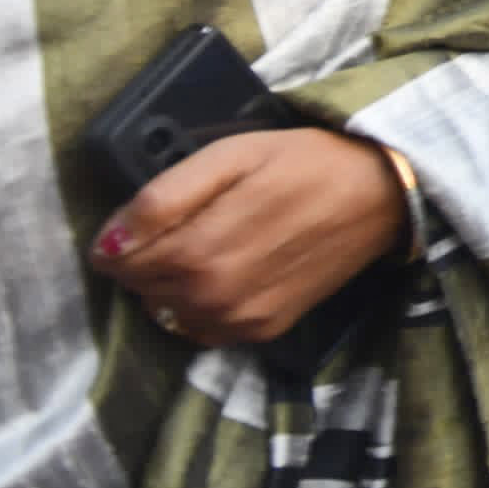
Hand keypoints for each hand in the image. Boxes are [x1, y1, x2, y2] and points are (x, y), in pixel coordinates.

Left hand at [94, 127, 407, 345]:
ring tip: (211, 243)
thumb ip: (162, 199)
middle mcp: (210, 298)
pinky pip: (201, 328)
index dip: (121, 235)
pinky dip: (200, 305)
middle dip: (147, 257)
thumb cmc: (303, 163)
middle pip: (138, 288)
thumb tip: (107, 243)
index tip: (149, 214)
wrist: (381, 194)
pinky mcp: (262, 331)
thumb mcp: (230, 156)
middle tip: (191, 219)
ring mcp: (237, 321)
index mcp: (195, 252)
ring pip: (166, 311)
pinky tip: (229, 271)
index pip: (115, 261)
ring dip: (172, 283)